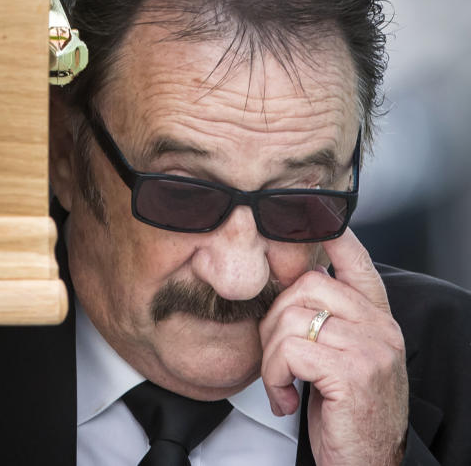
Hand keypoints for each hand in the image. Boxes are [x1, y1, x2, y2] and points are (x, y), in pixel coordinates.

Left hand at [258, 229, 408, 464]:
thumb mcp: (341, 360)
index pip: (358, 262)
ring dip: (270, 356)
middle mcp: (380, 327)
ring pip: (291, 319)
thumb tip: (292, 287)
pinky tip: (287, 399)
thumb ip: (328, 323)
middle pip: (305, 287)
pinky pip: (289, 351)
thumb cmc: (346, 413)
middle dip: (273, 320)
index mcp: (376, 319)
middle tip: (277, 360)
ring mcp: (371, 348)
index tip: (316, 209)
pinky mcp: (354, 372)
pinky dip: (274, 376)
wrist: (366, 463)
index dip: (334, 235)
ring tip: (282, 383)